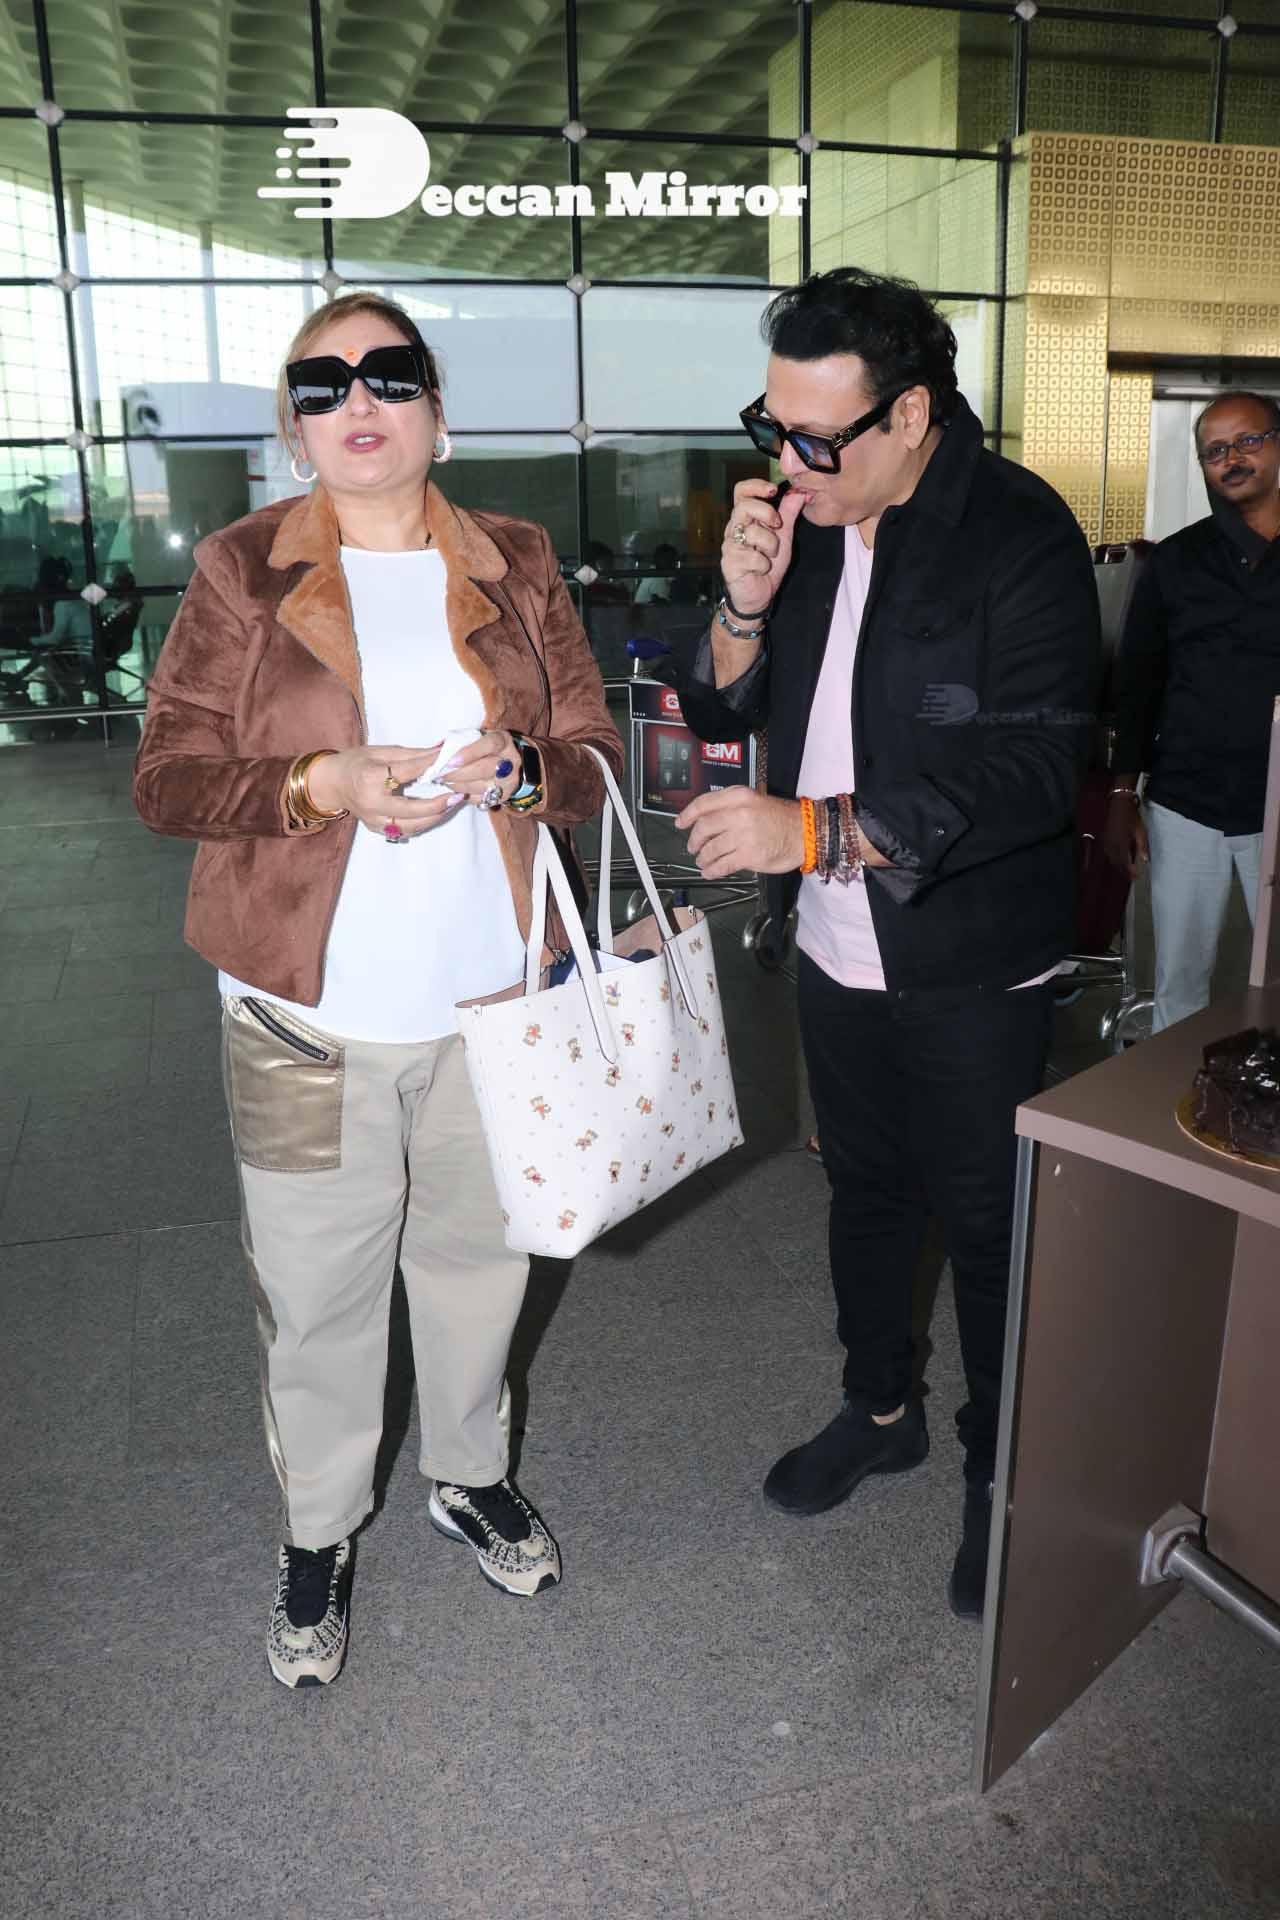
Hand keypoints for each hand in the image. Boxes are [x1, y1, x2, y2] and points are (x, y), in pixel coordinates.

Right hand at [306, 744, 461, 839]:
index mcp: (370, 778)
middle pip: (411, 810)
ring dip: (434, 817)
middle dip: (437, 805)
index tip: (451, 763)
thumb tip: (440, 752)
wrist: (330, 783)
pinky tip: (435, 814)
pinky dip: (421, 823)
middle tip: (457, 796)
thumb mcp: (381, 751)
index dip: (430, 767)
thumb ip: (412, 755)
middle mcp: (371, 803)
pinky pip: (403, 830)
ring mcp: (373, 819)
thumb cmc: (355, 762)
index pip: (406, 772)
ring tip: (451, 805)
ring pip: (410, 826)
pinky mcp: (376, 829)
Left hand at [436, 730, 524, 807]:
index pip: (489, 744)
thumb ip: (462, 741)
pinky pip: (481, 798)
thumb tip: (439, 748)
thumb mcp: (479, 738)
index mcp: (503, 741)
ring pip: (481, 786)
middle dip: (458, 773)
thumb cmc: (487, 748)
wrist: (510, 764)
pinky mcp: (504, 795)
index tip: (451, 760)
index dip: (470, 752)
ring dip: (458, 785)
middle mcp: (510, 761)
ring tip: (443, 781)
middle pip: (484, 769)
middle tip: (440, 774)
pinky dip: (464, 795)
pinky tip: (454, 789)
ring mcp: (509, 780)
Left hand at [675, 788, 803, 878]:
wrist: (804, 832)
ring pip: (710, 849)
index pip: (704, 803)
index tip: (680, 822)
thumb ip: (729, 806)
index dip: (687, 815)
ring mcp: (744, 835)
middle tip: (693, 846)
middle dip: (694, 840)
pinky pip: (722, 865)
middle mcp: (740, 814)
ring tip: (702, 860)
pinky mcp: (749, 855)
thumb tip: (705, 818)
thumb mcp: (754, 800)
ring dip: (702, 857)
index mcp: (739, 797)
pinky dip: (712, 870)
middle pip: (704, 828)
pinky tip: (710, 871)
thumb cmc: (781, 818)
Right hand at [721, 478, 805, 617]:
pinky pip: (752, 558)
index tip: (773, 490)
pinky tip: (761, 570)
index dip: (755, 486)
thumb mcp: (783, 535)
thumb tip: (799, 491)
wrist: (759, 595)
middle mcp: (734, 528)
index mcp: (745, 518)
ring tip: (770, 555)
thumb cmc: (768, 564)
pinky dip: (764, 565)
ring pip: (751, 533)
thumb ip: (788, 513)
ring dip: (770, 545)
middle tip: (778, 525)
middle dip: (767, 513)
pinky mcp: (729, 564)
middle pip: (744, 506)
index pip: (741, 491)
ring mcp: (729, 546)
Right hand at [1103, 794, 1147, 877]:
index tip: (1137, 877)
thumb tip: (1145, 860)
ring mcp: (1106, 842)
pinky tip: (1120, 861)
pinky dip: (1114, 860)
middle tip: (1133, 877)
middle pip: (1117, 863)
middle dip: (1125, 871)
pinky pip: (1108, 854)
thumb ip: (1142, 847)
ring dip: (1119, 867)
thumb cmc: (1131, 817)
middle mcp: (1111, 844)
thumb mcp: (1141, 831)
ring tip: (1127, 871)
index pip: (1125, 862)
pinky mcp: (1104, 840)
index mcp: (1121, 843)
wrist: (1119, 804)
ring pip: (1111, 860)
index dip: (1130, 871)